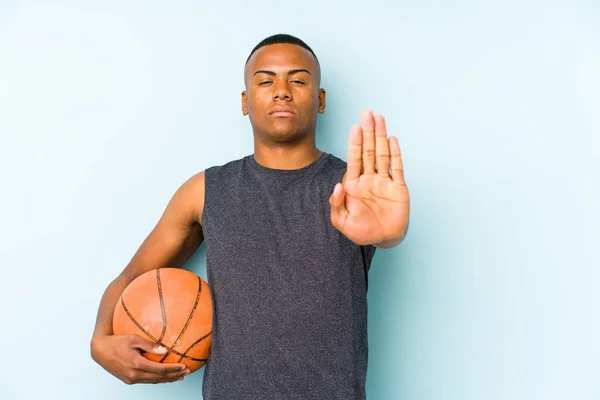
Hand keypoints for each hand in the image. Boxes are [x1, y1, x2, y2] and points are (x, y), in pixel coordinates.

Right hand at [91, 334, 189, 384]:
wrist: (99, 351)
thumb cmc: (117, 341)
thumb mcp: (133, 339)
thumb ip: (149, 345)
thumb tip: (164, 349)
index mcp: (136, 364)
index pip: (160, 369)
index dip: (173, 369)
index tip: (184, 366)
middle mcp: (134, 375)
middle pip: (159, 378)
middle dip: (174, 376)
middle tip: (186, 372)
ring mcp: (131, 379)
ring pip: (153, 381)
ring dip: (167, 379)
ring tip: (179, 376)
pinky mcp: (128, 380)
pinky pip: (146, 381)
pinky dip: (157, 379)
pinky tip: (165, 377)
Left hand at [329, 109, 409, 245]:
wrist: (383, 240)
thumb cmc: (362, 231)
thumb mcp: (342, 222)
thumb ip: (336, 205)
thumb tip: (338, 186)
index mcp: (354, 184)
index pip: (354, 159)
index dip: (354, 143)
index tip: (354, 127)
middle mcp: (369, 179)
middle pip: (368, 151)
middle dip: (368, 132)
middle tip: (367, 113)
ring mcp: (384, 182)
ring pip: (382, 155)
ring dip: (381, 137)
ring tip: (379, 119)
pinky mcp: (398, 188)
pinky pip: (396, 168)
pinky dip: (395, 154)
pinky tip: (392, 140)